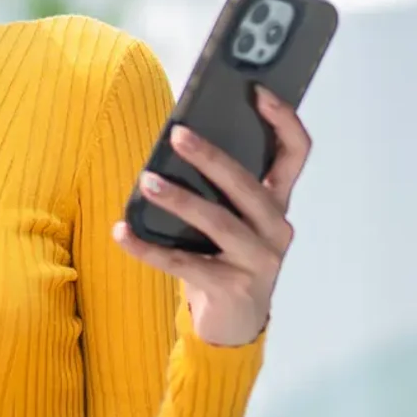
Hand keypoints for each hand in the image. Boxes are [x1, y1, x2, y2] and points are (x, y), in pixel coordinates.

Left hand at [112, 87, 312, 347]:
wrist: (234, 325)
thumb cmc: (225, 257)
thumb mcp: (231, 218)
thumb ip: (219, 187)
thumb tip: (176, 139)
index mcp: (277, 203)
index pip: (296, 153)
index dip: (284, 119)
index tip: (258, 91)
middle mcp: (276, 228)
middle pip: (247, 185)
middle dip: (212, 157)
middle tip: (177, 135)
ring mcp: (259, 260)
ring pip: (219, 222)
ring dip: (180, 200)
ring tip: (146, 182)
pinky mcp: (232, 288)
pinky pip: (182, 264)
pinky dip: (148, 248)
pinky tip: (120, 233)